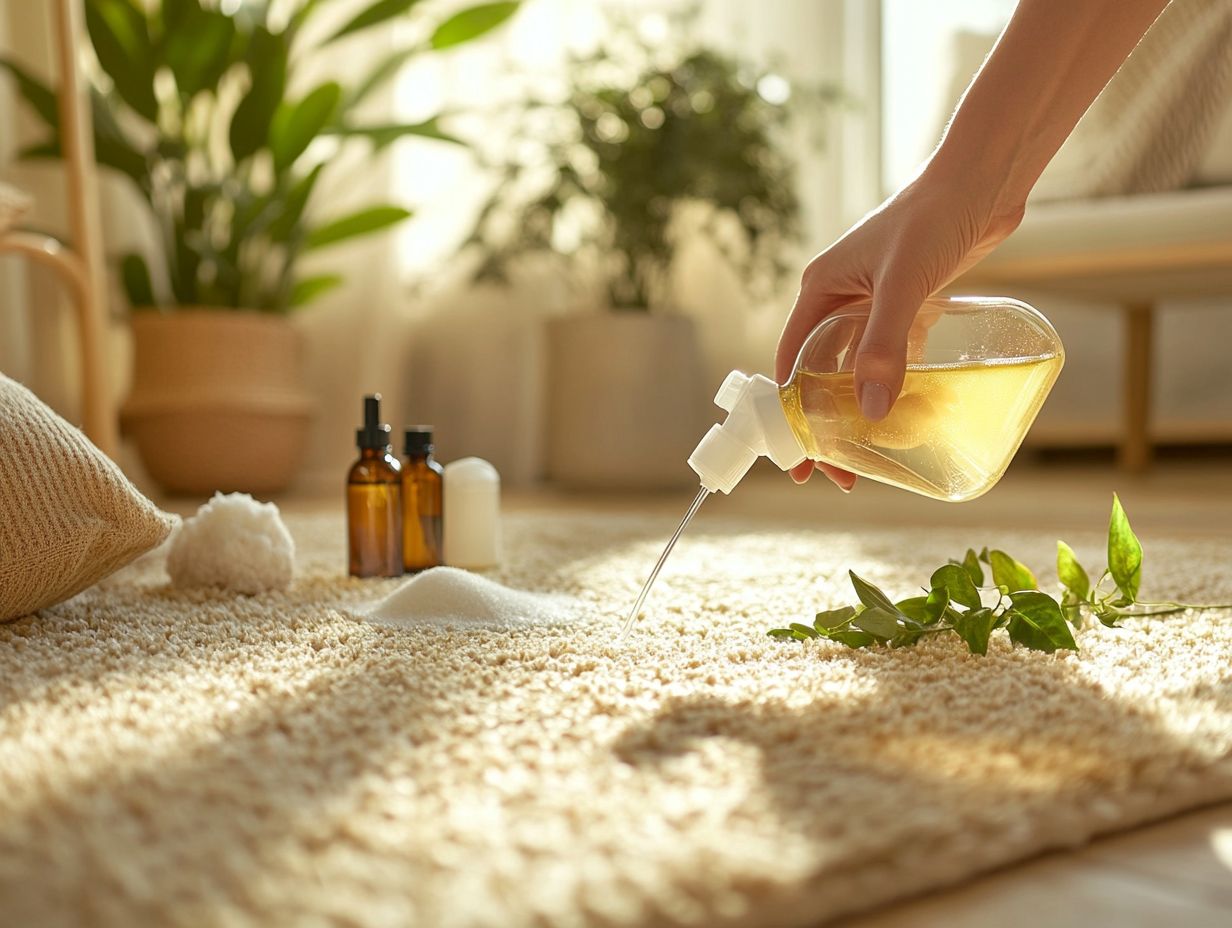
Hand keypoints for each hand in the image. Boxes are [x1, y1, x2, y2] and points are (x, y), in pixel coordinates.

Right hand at [774, 166, 1023, 486]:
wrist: (983, 178)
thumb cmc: (934, 216)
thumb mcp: (902, 285)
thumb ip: (884, 347)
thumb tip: (869, 411)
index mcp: (819, 290)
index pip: (790, 364)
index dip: (789, 415)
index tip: (797, 458)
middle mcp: (839, 299)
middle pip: (821, 375)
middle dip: (826, 424)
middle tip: (838, 472)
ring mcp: (875, 304)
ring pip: (857, 370)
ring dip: (860, 410)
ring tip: (869, 454)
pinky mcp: (910, 306)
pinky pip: (893, 357)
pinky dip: (896, 387)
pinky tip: (906, 416)